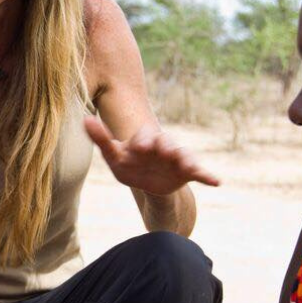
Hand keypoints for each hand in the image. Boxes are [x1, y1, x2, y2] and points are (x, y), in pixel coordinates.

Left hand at [85, 117, 218, 194]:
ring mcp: (177, 158)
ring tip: (188, 165)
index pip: (145, 136)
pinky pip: (200, 172)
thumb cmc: (129, 165)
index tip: (140, 147)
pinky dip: (208, 176)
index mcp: (144, 140)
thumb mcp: (114, 156)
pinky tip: (217, 182)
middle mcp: (163, 146)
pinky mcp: (188, 172)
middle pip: (167, 143)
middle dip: (166, 147)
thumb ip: (101, 139)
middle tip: (165, 151)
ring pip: (183, 155)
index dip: (143, 141)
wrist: (148, 183)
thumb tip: (84, 120)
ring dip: (186, 159)